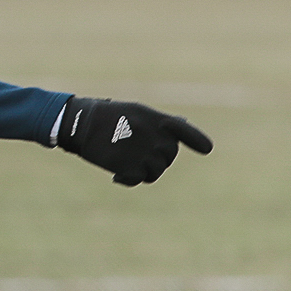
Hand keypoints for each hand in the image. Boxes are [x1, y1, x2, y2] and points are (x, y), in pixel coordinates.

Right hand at [57, 97, 212, 185]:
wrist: (82, 123)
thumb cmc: (108, 117)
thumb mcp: (137, 112)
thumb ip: (161, 121)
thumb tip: (183, 123)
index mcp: (159, 120)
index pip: (184, 131)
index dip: (198, 140)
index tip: (207, 149)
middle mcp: (156, 136)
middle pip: (169, 156)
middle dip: (156, 159)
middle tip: (134, 155)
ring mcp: (145, 151)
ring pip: (156, 171)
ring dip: (143, 171)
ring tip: (125, 165)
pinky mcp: (131, 165)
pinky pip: (139, 179)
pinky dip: (128, 179)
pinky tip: (116, 175)